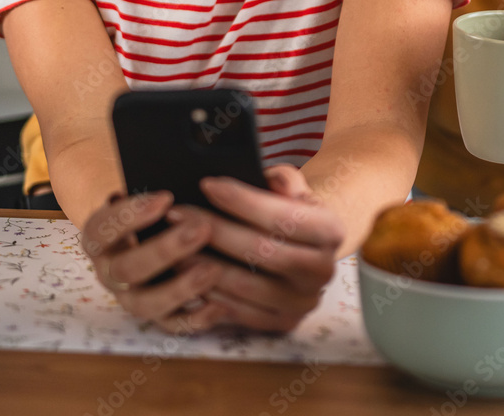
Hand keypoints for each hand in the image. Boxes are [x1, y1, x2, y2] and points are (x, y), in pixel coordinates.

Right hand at [81, 190, 226, 333]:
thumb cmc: (151, 206)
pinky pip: (171, 326)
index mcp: (100, 237)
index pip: (104, 228)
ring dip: (180, 288)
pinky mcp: (156, 317)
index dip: (132, 214)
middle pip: (128, 268)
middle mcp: (109, 271)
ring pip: (147, 303)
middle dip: (165, 250)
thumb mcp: (146, 192)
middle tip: (201, 229)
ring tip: (213, 269)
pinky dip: (195, 319)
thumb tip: (192, 169)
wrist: (144, 233)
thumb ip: (158, 190)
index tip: (166, 197)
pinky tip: (219, 305)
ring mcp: (130, 298)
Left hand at [190, 164, 343, 332]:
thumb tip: (269, 180)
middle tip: (178, 214)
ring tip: (173, 244)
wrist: (309, 250)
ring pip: (247, 285)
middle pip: (260, 251)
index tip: (207, 184)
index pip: (281, 215)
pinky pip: (241, 313)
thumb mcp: (294, 187)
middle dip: (214, 230)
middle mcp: (323, 270)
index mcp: (330, 230)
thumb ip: (283, 179)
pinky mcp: (283, 323)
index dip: (242, 200)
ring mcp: (304, 302)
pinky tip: (186, 275)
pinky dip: (210, 295)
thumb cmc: (292, 211)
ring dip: (204, 265)